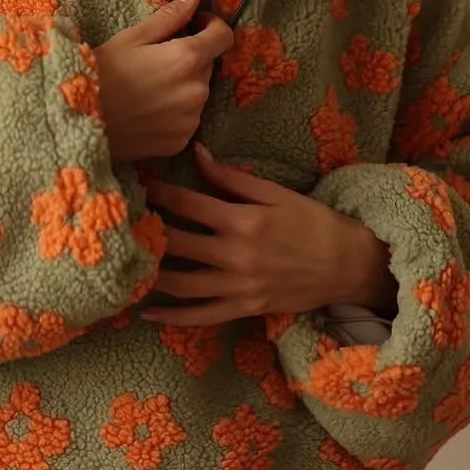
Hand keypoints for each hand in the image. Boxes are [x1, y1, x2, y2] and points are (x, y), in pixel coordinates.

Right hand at [93, 0, 233, 162]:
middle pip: (207, 65)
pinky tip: (146, 108)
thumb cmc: (100, 73)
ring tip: (147, 86)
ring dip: (182, 84)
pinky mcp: (180, 142)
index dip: (211, 25)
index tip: (193, 24)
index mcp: (188, 59)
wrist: (77, 122)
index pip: (224, 36)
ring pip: (196, 92)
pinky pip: (186, 119)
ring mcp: (191, 120)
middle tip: (156, 57)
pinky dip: (174, 111)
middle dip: (189, 56)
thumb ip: (171, 15)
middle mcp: (198, 91)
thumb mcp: (132, 37)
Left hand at [138, 142, 393, 326]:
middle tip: (121, 222)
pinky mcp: (244, 308)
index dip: (158, 193)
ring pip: (182, 284)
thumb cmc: (311, 222)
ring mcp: (238, 286)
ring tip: (125, 262)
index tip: (137, 185)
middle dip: (147, 232)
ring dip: (150, 273)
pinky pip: (201, 317)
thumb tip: (197, 152)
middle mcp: (236, 255)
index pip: (187, 204)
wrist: (347, 265)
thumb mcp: (275, 192)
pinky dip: (172, 317)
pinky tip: (145, 312)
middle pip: (177, 243)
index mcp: (243, 220)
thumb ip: (231, 177)